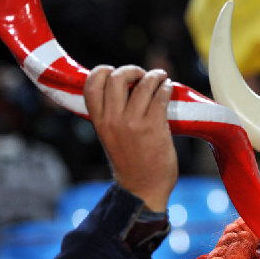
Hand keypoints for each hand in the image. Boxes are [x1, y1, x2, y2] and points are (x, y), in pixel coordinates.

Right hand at [84, 65, 177, 210]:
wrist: (143, 189)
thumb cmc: (130, 162)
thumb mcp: (110, 137)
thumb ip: (112, 114)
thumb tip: (127, 88)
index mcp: (99, 122)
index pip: (90, 85)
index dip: (102, 71)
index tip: (115, 71)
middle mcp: (113, 120)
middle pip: (117, 77)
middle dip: (132, 69)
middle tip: (143, 74)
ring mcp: (133, 123)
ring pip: (143, 84)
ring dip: (155, 76)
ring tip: (161, 77)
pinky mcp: (154, 128)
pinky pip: (160, 97)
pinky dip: (166, 87)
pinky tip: (168, 88)